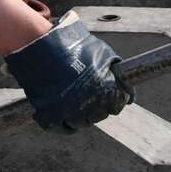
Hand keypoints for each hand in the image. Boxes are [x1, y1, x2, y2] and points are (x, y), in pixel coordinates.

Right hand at [1, 12, 133, 131]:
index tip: (109, 93)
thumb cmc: (72, 45)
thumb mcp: (101, 51)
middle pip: (100, 115)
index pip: (118, 104)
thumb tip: (131, 94)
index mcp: (105, 89)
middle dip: (97, 105)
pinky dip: (64, 122)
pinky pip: (63, 127)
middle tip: (88, 91)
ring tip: (74, 97)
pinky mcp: (51, 117)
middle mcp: (90, 104)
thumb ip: (116, 72)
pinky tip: (62, 110)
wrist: (39, 43)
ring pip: (82, 123)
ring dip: (81, 114)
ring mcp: (70, 113)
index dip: (115, 98)